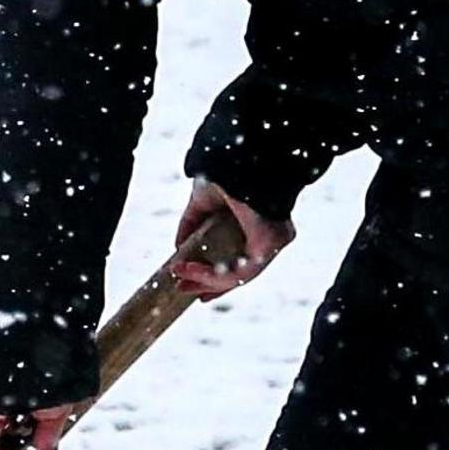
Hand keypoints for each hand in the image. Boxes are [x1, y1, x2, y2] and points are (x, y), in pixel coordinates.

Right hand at [171, 179, 292, 300]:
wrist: (237, 160)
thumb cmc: (227, 171)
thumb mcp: (202, 201)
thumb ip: (191, 224)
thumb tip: (177, 248)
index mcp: (258, 225)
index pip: (240, 257)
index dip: (216, 272)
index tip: (191, 281)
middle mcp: (269, 237)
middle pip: (240, 272)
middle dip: (209, 284)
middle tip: (183, 289)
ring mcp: (272, 244)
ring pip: (238, 276)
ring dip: (205, 281)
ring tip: (180, 281)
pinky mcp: (267, 249)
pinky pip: (239, 273)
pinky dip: (211, 275)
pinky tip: (189, 269)